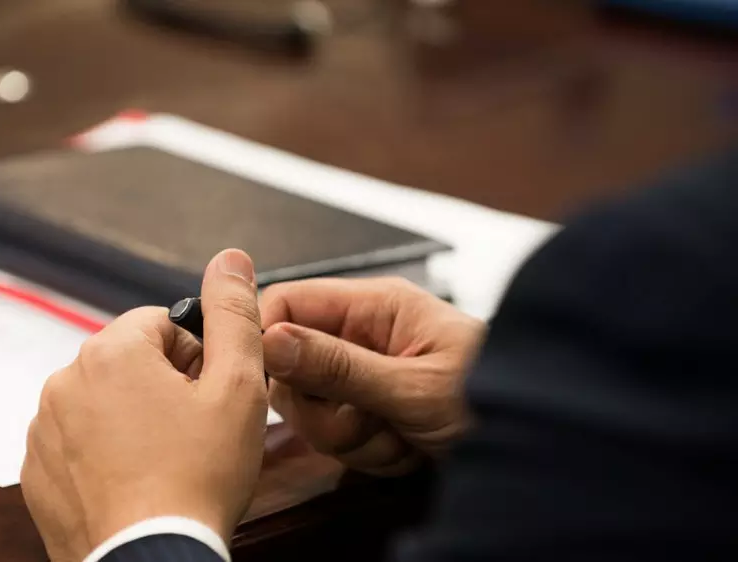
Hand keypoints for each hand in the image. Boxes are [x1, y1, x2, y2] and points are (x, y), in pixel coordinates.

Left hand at [21, 249, 266, 561]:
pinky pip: (76, 443)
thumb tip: (230, 260)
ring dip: (131, 420)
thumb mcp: (237, 387)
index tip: (207, 395)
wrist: (151, 560)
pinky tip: (134, 482)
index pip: (161, 323)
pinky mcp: (38, 471)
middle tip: (192, 432)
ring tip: (164, 462)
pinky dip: (102, 454)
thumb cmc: (196, 480)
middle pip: (129, 361)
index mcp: (111, 352)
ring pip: (102, 402)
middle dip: (162, 386)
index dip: (195, 357)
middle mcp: (65, 382)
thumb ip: (233, 315)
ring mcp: (44, 429)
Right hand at [261, 277, 483, 475]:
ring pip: (314, 411)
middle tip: (365, 419)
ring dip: (353, 438)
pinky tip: (408, 448)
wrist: (545, 444)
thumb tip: (271, 341)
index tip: (277, 381)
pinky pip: (340, 438)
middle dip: (324, 410)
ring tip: (400, 435)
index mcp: (374, 307)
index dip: (269, 341)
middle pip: (292, 369)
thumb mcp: (413, 385)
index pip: (288, 303)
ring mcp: (367, 376)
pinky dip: (370, 454)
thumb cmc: (498, 394)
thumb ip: (338, 365)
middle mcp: (364, 336)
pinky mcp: (373, 411)